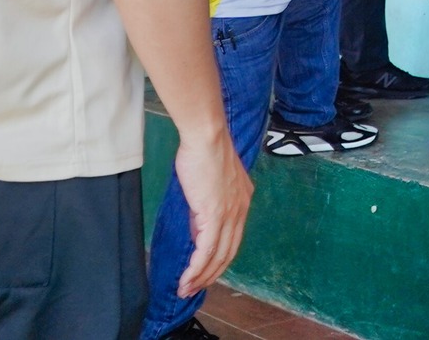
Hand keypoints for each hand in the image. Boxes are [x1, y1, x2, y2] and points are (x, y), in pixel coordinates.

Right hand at [171, 125, 251, 296]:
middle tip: (194, 288)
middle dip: (210, 274)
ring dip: (201, 276)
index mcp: (242, 201)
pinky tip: (186, 279)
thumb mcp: (209, 184)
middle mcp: (241, 210)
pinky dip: (196, 268)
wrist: (207, 138)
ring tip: (185, 289)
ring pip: (217, 256)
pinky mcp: (215, 215)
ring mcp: (230, 214)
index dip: (219, 258)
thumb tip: (199, 229)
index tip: (204, 272)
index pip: (233, 238)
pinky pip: (206, 250)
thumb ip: (208, 207)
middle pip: (228, 252)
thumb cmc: (204, 153)